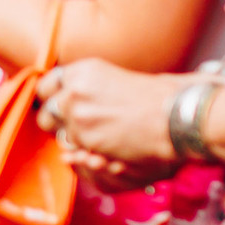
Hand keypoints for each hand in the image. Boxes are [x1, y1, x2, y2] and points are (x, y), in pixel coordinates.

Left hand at [38, 60, 183, 167]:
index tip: (60, 108)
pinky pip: (76, 151)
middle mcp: (73, 90)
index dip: (52, 100)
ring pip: (61, 135)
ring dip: (77, 140)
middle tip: (80, 128)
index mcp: (81, 71)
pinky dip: (89, 153)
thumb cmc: (157, 98)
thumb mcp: (113, 79)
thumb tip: (65, 99)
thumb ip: (86, 88)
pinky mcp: (86, 139)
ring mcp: (77, 115)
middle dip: (58, 123)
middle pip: (46, 113)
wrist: (178, 115)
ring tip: (105, 137)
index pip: (46, 86)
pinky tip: (111, 148)